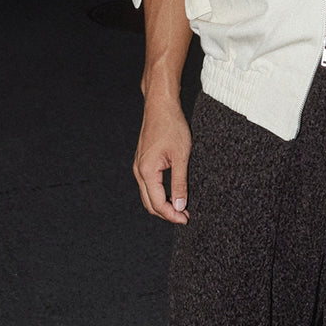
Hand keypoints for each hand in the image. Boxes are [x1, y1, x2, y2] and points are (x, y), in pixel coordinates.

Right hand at [134, 94, 191, 223]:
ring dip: (163, 205)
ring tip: (181, 208)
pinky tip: (172, 194)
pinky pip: (148, 185)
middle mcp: (139, 171)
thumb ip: (180, 183)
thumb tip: (180, 206)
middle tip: (185, 217)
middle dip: (166, 213)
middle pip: (150, 203)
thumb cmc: (171, 126)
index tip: (186, 219)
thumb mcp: (181, 156)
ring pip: (148, 195)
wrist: (160, 105)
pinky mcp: (143, 161)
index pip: (158, 203)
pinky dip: (159, 194)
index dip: (172, 215)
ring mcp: (139, 166)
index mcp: (147, 171)